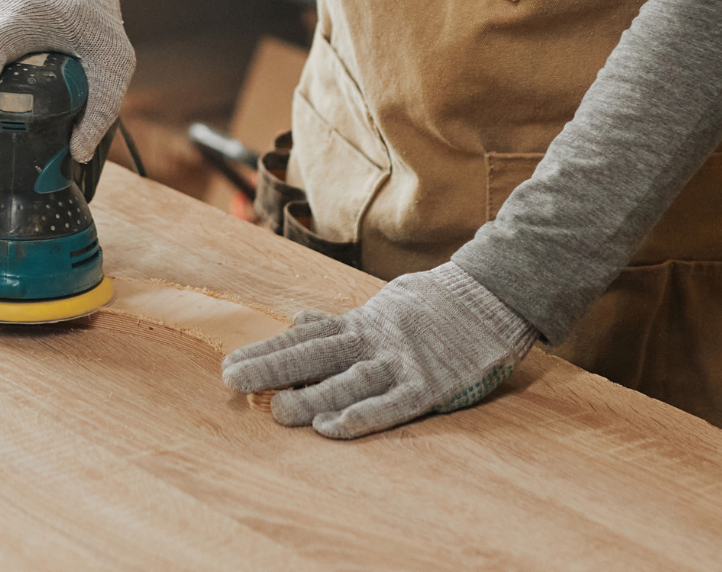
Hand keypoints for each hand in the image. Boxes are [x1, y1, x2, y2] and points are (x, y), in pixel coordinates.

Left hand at [221, 262, 536, 439]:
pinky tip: (334, 427)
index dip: (267, 352)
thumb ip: (339, 321)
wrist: (490, 294)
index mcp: (361, 324)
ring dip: (312, 396)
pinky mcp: (429, 383)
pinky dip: (362, 416)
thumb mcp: (381, 305)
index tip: (230, 364)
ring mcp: (400, 361)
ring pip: (348, 381)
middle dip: (273, 369)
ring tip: (277, 411)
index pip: (304, 339)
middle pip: (315, 355)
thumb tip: (296, 320)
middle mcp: (373, 340)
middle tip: (233, 381)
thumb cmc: (434, 304)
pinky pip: (391, 405)